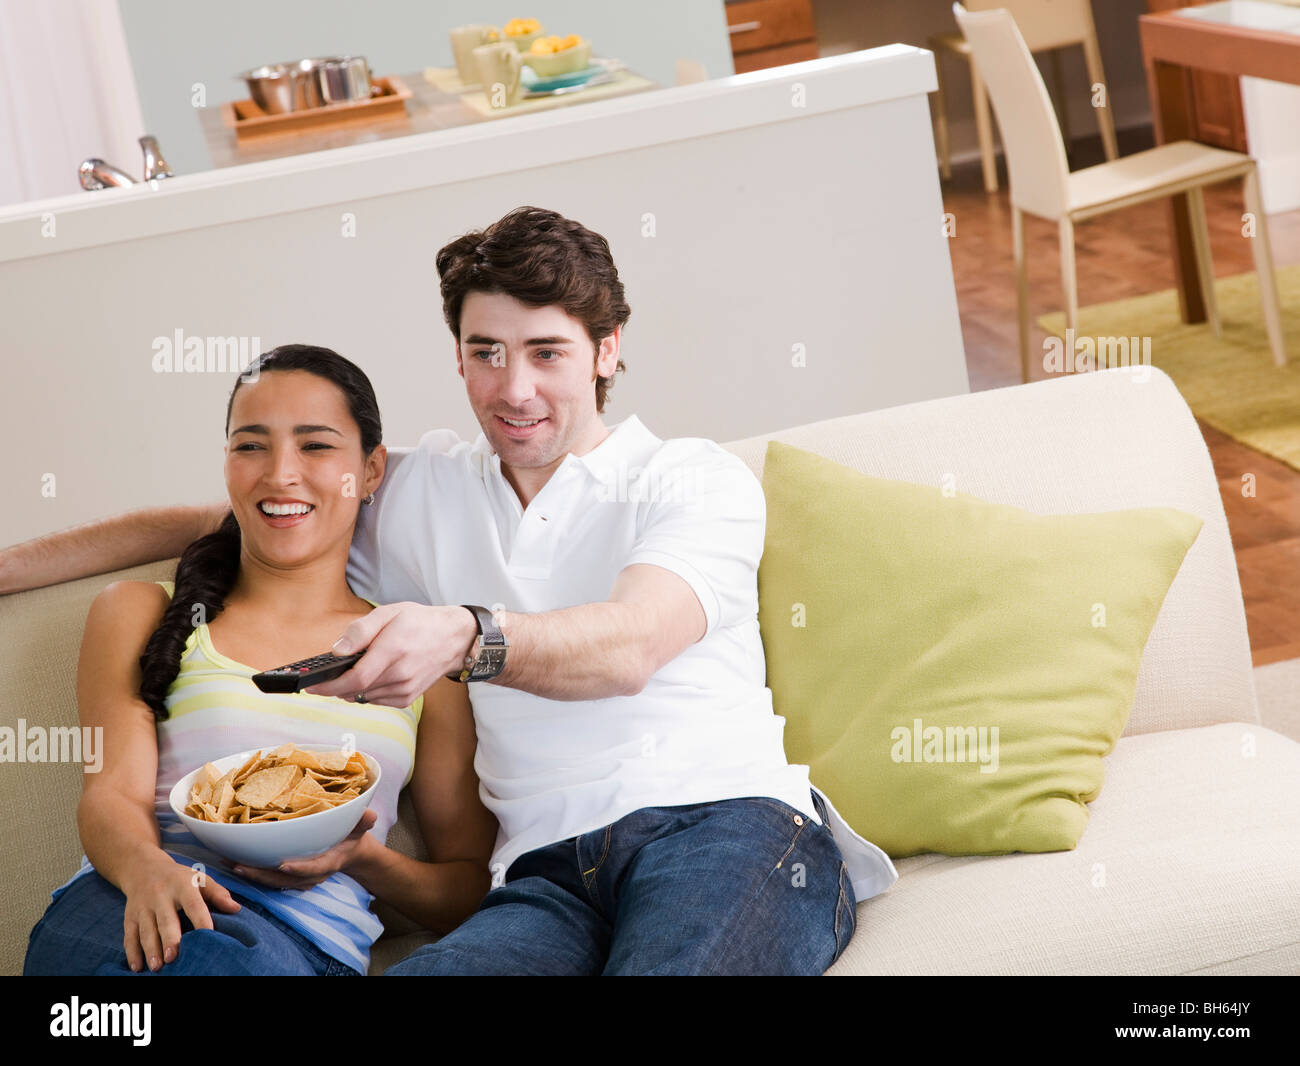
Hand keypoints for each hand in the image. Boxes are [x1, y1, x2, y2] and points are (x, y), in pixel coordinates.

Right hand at [119, 851, 241, 972]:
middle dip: (169, 939)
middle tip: (173, 958)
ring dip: (150, 949)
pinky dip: (132, 952)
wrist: (144, 868)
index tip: (208, 936)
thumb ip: (217, 893)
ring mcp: (143, 907)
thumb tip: (236, 908)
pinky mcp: (129, 916)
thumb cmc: (179, 878)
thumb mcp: (199, 878)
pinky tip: (137, 967)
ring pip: (145, 930)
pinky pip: (129, 936)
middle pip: (165, 920)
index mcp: (182, 885)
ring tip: (157, 967)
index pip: (193, 904)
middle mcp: (160, 896)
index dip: (201, 919)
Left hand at [231, 809, 378, 889]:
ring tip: (231, 864)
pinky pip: (271, 878)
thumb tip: (370, 816)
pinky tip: (236, 862)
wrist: (352, 853)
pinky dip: (254, 872)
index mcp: (329, 862)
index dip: (299, 868)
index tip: (283, 865)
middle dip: (262, 875)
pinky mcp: (291, 876)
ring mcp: (300, 877)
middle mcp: (312, 874)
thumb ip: (363, 822)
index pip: (314, 868)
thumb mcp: (361, 827)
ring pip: (274, 881)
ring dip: (252, 875)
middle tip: (240, 867)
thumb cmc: (353, 836)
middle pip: (285, 879)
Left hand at [304, 602, 477, 707]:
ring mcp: (406, 689)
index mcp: (394, 649)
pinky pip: (376, 700)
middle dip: (334, 686)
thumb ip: (361, 630)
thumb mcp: (389, 612)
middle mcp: (401, 673)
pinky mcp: (407, 698)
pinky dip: (366, 692)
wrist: (454, 639)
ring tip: (349, 672)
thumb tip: (337, 650)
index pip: (356, 677)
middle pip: (356, 690)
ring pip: (364, 697)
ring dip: (350, 688)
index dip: (329, 685)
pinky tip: (370, 677)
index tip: (310, 686)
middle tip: (322, 679)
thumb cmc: (420, 622)